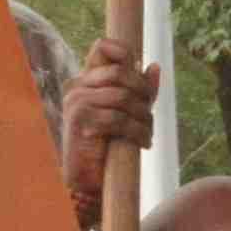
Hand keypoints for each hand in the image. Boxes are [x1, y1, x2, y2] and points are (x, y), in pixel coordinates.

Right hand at [62, 38, 155, 216]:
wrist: (86, 183)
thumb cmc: (105, 148)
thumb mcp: (125, 114)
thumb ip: (138, 91)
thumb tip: (154, 66)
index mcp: (84, 81)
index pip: (102, 47)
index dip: (125, 53)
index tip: (139, 73)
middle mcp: (76, 87)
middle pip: (120, 72)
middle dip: (143, 92)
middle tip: (148, 114)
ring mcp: (77, 103)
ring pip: (123, 96)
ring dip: (143, 117)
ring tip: (146, 133)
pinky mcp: (82, 122)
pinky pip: (120, 119)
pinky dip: (138, 132)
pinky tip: (143, 144)